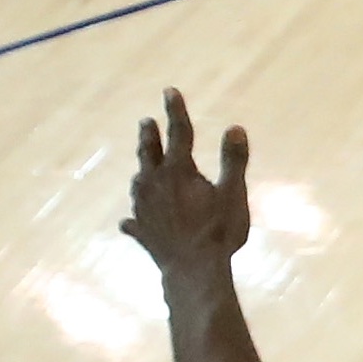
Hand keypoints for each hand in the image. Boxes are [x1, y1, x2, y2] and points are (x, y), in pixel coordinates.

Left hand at [121, 89, 247, 289]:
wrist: (192, 270)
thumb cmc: (218, 231)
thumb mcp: (233, 193)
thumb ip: (233, 160)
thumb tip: (235, 128)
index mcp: (179, 170)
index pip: (178, 132)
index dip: (175, 110)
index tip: (169, 91)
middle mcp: (155, 183)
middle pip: (149, 153)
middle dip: (148, 135)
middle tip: (145, 122)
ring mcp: (144, 208)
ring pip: (138, 183)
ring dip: (140, 171)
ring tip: (140, 169)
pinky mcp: (141, 231)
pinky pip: (133, 220)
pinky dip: (132, 218)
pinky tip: (127, 222)